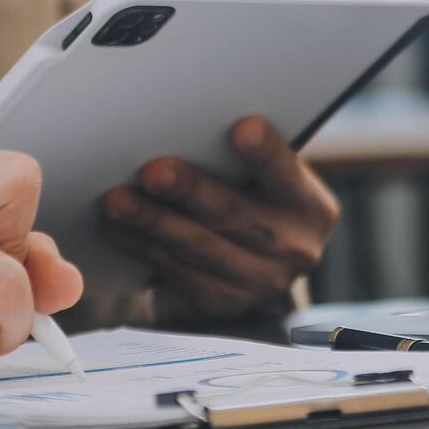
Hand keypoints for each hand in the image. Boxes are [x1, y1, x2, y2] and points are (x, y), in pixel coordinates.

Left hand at [99, 116, 338, 321]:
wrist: (263, 265)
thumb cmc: (258, 200)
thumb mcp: (270, 180)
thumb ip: (245, 162)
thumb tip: (186, 125)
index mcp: (312, 207)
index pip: (287, 173)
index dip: (266, 153)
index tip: (242, 128)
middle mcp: (293, 248)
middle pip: (233, 215)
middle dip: (189, 191)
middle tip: (153, 172)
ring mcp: (259, 282)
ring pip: (197, 247)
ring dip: (151, 222)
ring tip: (117, 200)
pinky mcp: (223, 302)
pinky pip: (174, 270)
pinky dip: (140, 246)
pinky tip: (116, 227)